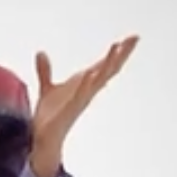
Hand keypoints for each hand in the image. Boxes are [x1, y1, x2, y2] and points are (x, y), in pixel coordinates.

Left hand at [29, 35, 137, 176]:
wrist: (44, 139)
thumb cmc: (52, 116)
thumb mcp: (47, 88)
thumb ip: (45, 71)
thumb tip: (41, 53)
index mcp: (84, 84)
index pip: (104, 64)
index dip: (118, 52)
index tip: (132, 37)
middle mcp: (87, 91)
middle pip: (109, 69)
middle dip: (122, 53)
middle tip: (135, 38)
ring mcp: (81, 99)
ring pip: (99, 79)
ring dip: (108, 63)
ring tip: (117, 47)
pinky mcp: (71, 109)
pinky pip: (81, 94)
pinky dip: (87, 84)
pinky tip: (92, 73)